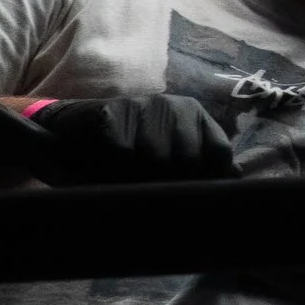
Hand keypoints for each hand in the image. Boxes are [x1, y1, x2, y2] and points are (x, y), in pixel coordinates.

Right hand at [29, 95, 235, 183]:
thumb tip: (235, 177)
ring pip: (157, 159)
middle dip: (172, 183)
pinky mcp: (113, 113)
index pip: (219, 150)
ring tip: (129, 181)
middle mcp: (175, 106)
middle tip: (153, 193)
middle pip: (189, 159)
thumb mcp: (167, 152)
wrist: (69, 128)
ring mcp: (144, 107)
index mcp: (194, 114)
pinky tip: (107, 169)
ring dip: (142, 178)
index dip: (210, 178)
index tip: (195, 198)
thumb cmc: (124, 147)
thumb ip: (200, 162)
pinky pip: (124, 154)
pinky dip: (116, 171)